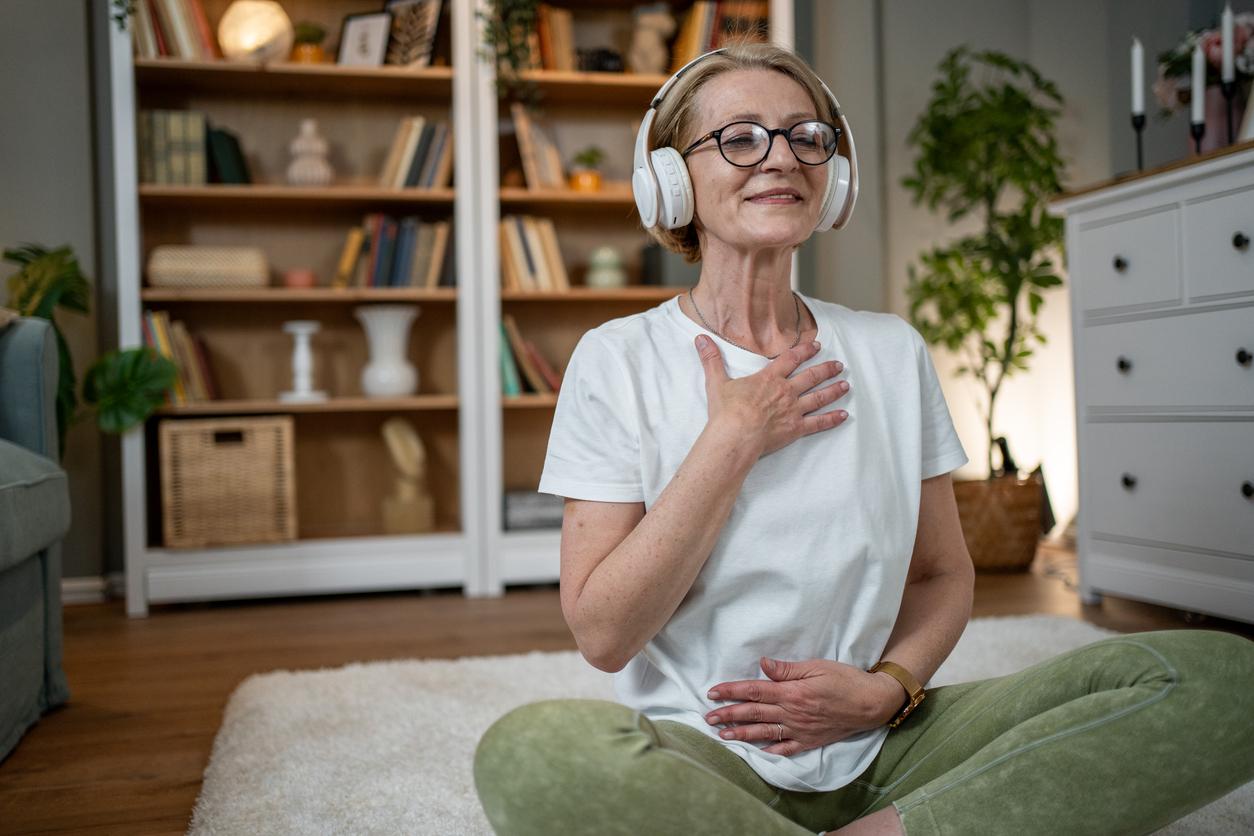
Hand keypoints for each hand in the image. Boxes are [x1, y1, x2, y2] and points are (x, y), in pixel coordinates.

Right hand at [694, 335, 849, 456]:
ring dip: (834, 390)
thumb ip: (711, 360)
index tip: (816, 345)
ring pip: (819, 397)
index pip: (791, 359)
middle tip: (839, 365)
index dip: (804, 351)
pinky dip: (832, 419)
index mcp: (769, 379)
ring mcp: (793, 410)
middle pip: (811, 376)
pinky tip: (844, 416)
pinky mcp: (796, 429)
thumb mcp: (717, 382)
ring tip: (845, 384)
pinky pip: (818, 423)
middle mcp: (785, 391)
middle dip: (826, 369)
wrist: (736, 435)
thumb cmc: (727, 411)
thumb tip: (700, 339)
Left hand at [703, 657, 904, 756]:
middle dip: (729, 715)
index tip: (713, 693)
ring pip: (764, 733)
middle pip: (754, 714)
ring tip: (722, 735)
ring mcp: (800, 729)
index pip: (754, 691)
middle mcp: (792, 713)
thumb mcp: (816, 667)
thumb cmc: (845, 679)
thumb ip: (787, 669)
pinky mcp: (810, 740)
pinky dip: (770, 750)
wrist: (871, 703)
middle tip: (708, 717)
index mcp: (792, 692)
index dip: (732, 691)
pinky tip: (756, 752)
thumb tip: (762, 664)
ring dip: (742, 734)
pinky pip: (786, 748)